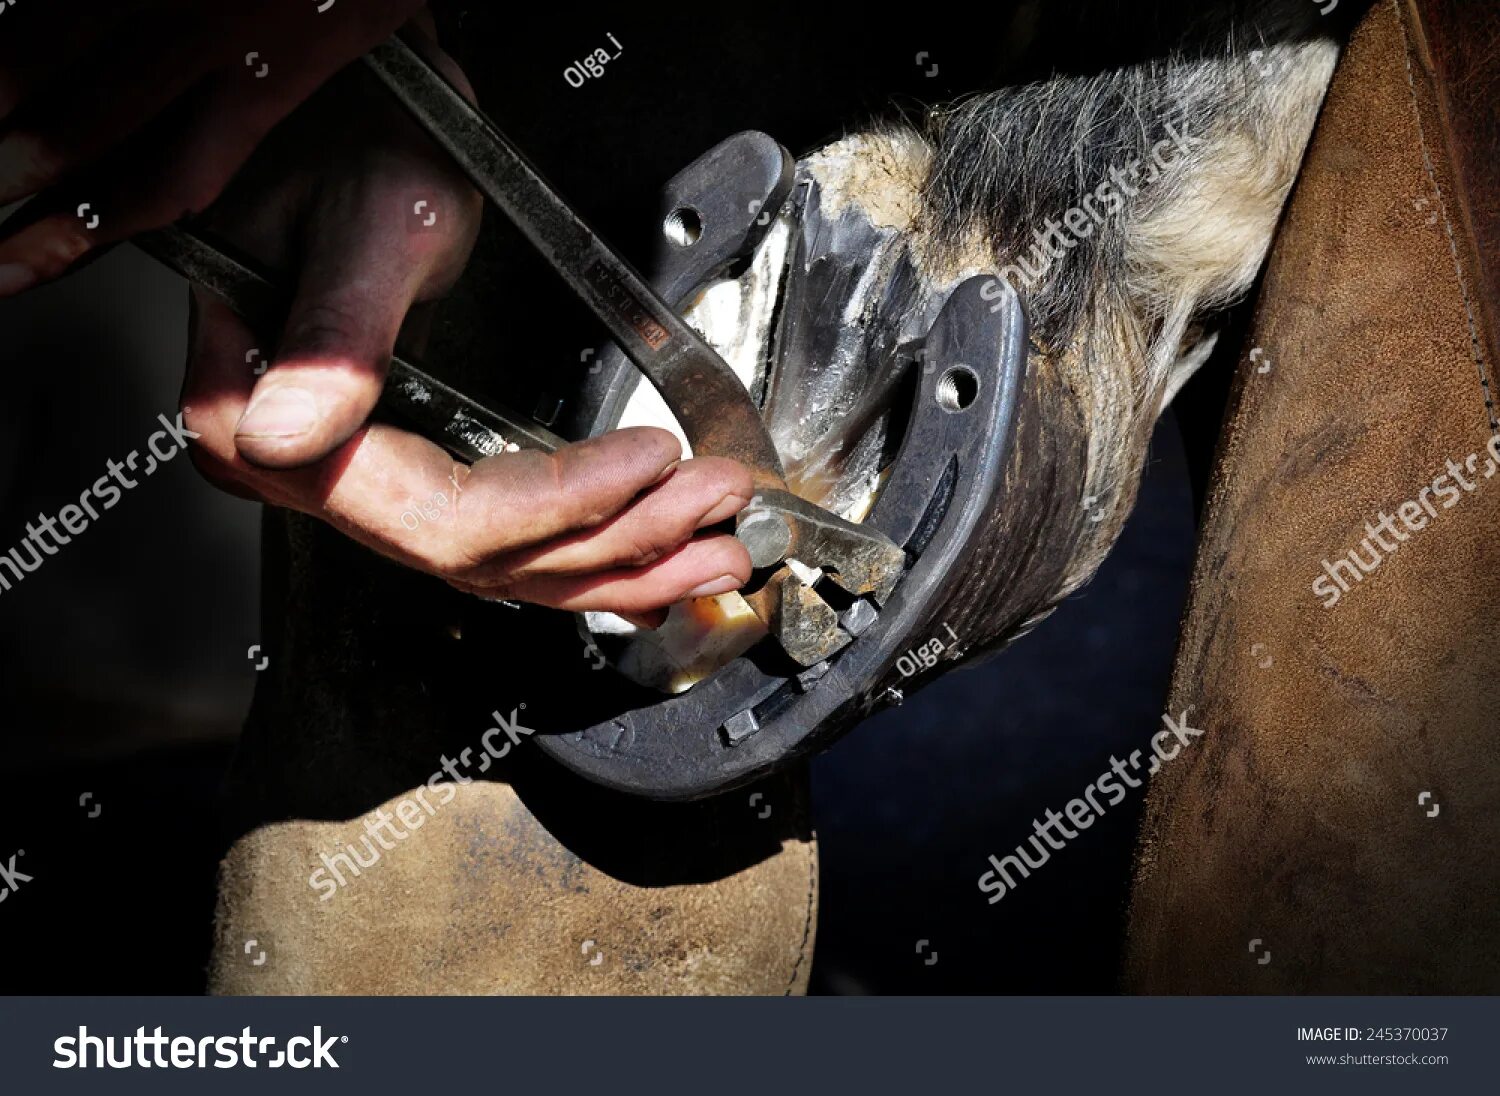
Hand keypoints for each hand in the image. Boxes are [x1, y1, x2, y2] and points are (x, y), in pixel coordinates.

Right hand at [0, 2, 754, 617]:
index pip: (441, 514)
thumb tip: (288, 432)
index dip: (560, 504)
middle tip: (716, 515)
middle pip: (484, 555)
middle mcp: (308, 469)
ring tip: (712, 552)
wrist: (346, 128)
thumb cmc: (348, 144)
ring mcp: (357, 478)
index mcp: (266, 414)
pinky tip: (651, 566)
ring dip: (620, 562)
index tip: (651, 462)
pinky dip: (585, 549)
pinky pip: (500, 536)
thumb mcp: (368, 217)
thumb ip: (339, 328)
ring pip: (502, 562)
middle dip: (618, 540)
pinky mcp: (405, 468)